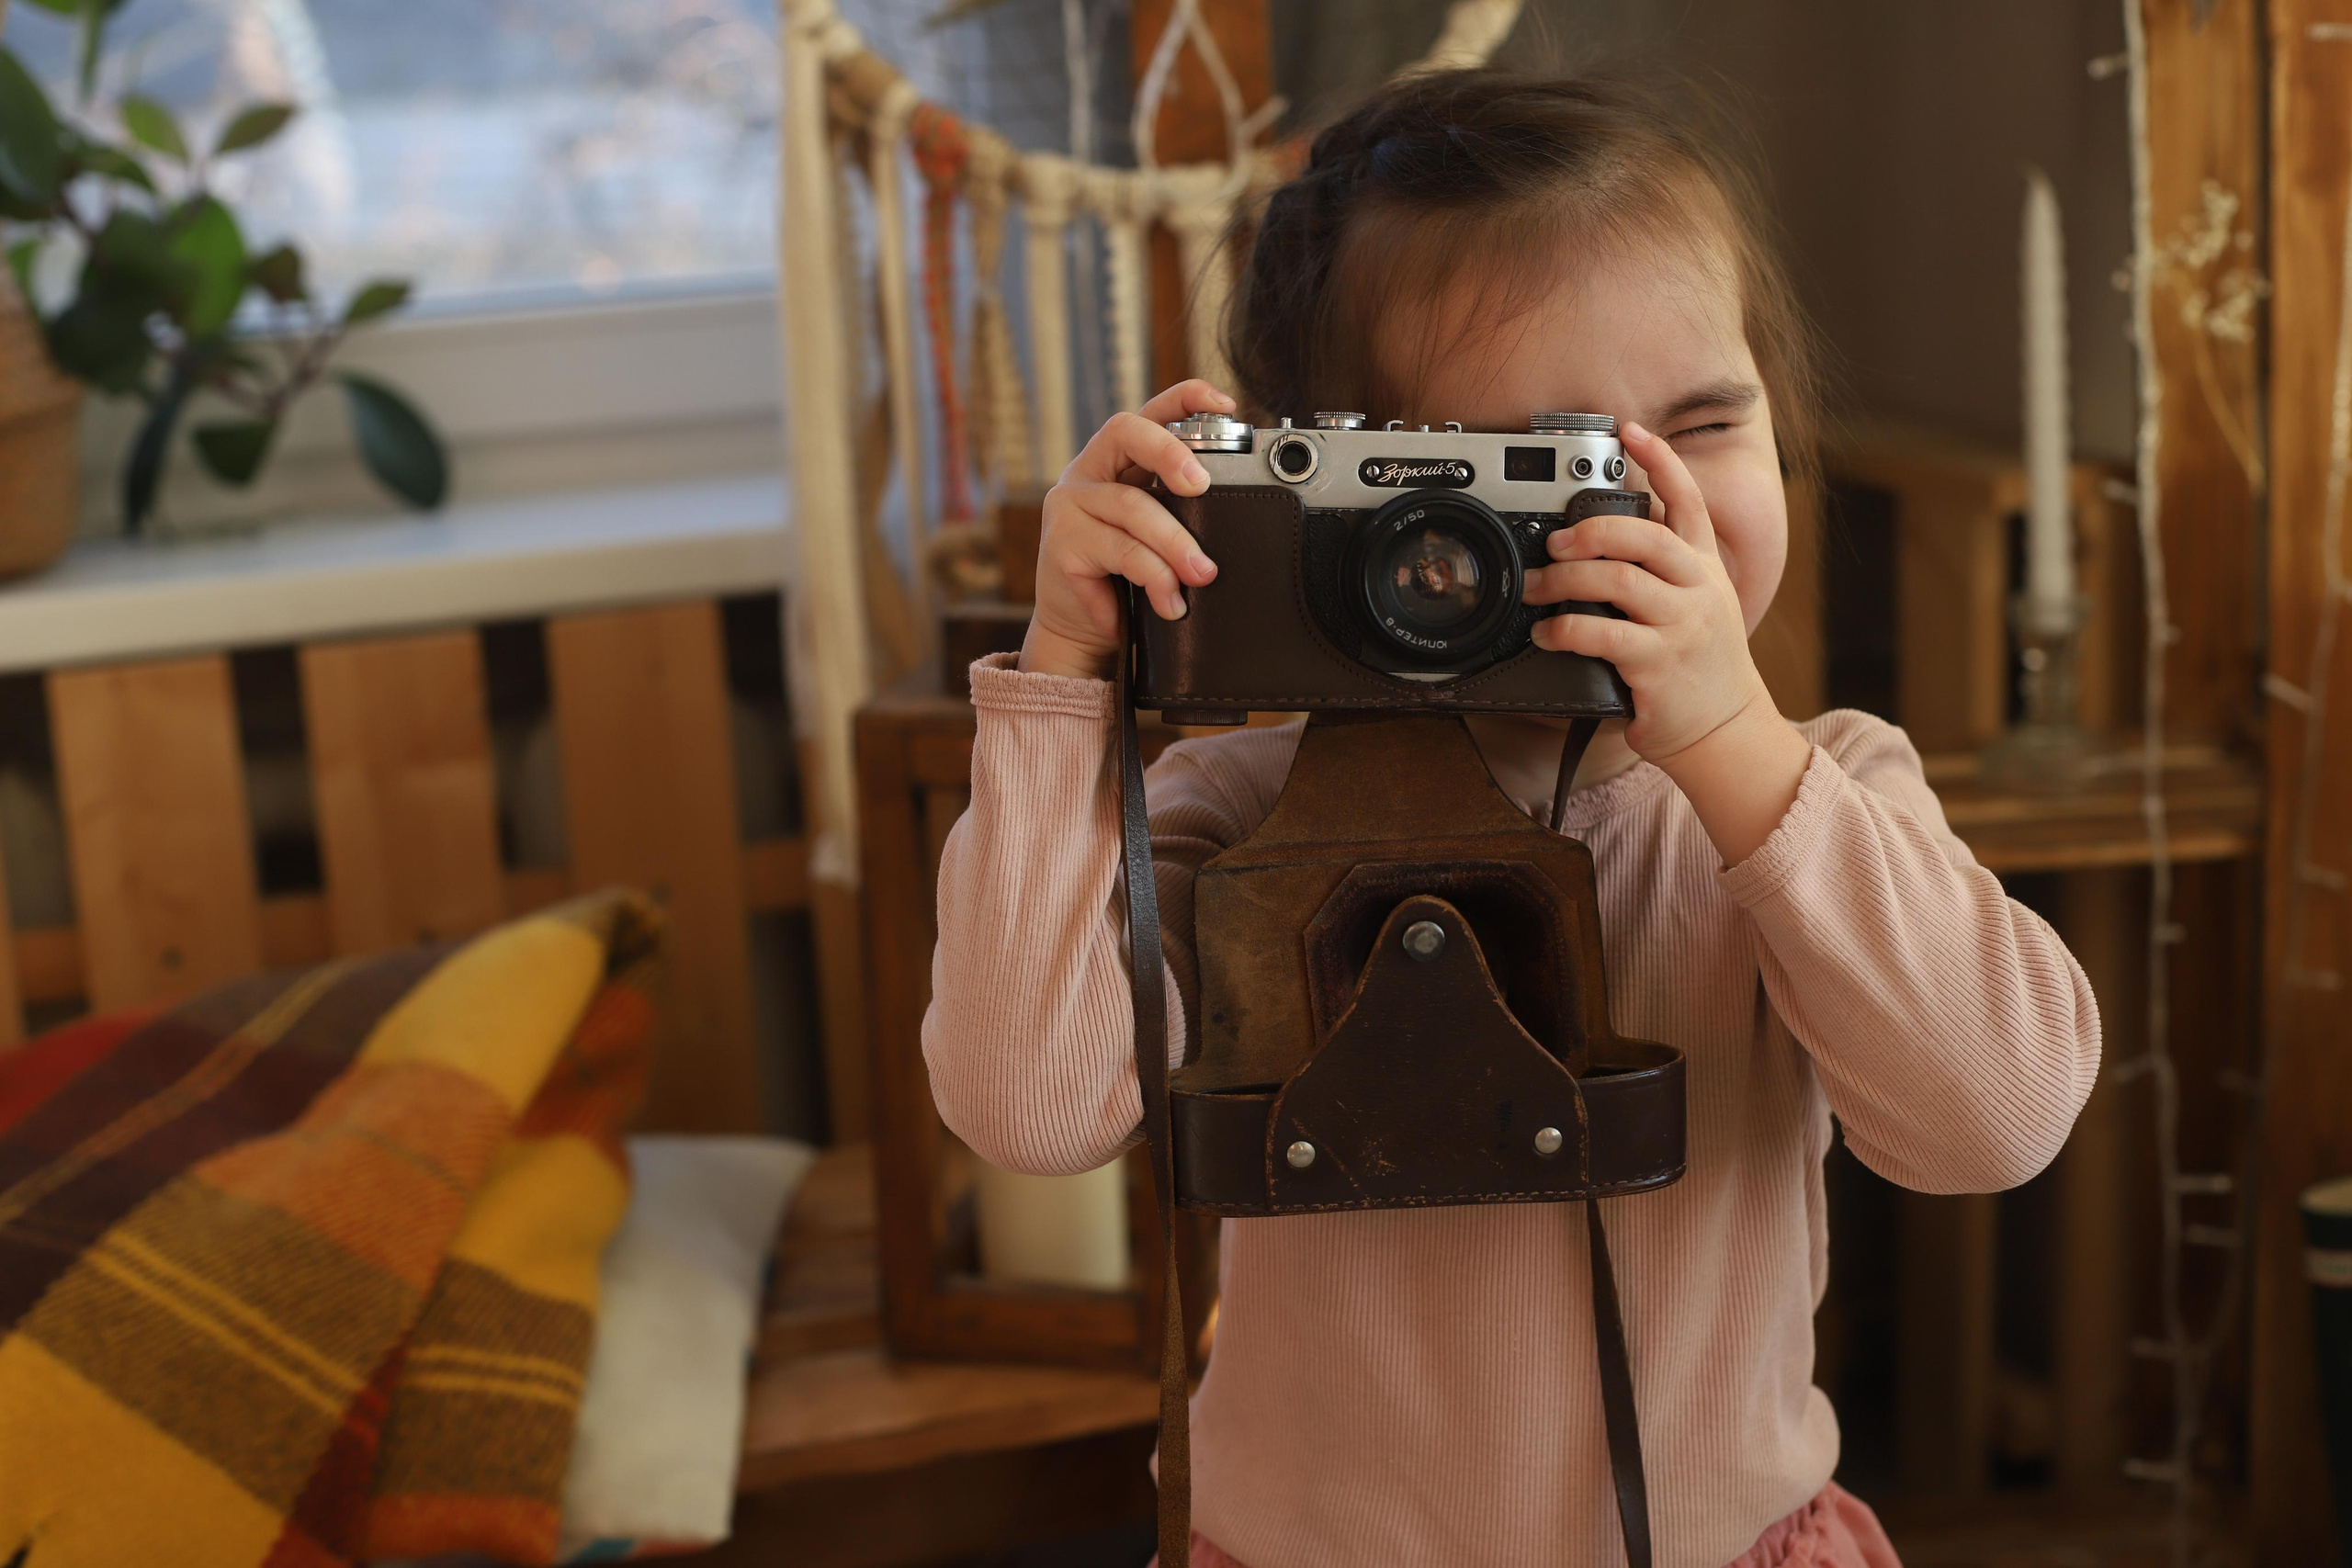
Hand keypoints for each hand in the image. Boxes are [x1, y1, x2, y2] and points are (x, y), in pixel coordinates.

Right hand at [1019, 380, 1228, 679]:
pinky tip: (1168, 604)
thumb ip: (1179, 512)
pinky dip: (1153, 580)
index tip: (1225, 406)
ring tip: (1202, 575)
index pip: (1148, 413)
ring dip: (1176, 544)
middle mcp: (1088, 472)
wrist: (1081, 631)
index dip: (1184, 398)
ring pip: (1133, 507)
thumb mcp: (1155, 535)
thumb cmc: (1125, 578)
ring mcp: (1069, 506)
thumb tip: (1238, 510)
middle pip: (1127, 434)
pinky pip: (1121, 553)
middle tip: (1202, 487)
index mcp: (1116, 460)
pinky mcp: (1062, 545)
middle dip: (1171, 453)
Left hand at [1525, 420, 1772, 760]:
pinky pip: (1602, 634)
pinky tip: (1547, 632)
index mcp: (1704, 568)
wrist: (1724, 728)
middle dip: (1590, 531)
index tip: (1631, 432)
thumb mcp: (1697, 605)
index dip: (1660, 461)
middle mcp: (1698, 590)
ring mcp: (1681, 626)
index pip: (1688, 501)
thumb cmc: (1697, 666)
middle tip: (1555, 542)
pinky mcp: (1659, 663)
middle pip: (1644, 536)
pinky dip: (1564, 629)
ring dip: (1565, 580)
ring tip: (1537, 588)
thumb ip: (1664, 571)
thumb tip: (1600, 543)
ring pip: (1618, 581)